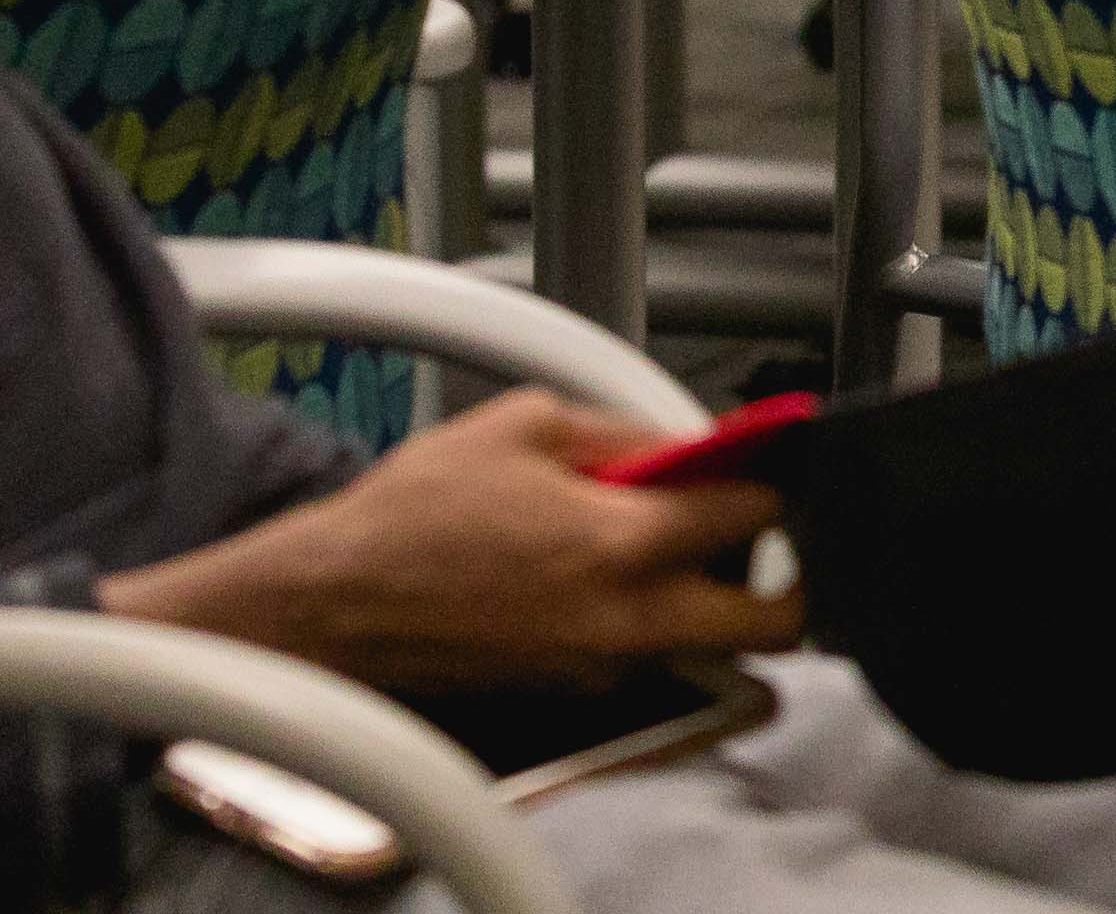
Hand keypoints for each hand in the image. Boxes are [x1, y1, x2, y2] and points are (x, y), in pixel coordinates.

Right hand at [101, 391, 801, 693]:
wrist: (337, 604)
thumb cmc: (411, 516)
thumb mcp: (523, 424)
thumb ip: (621, 430)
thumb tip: (684, 439)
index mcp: (623, 544)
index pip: (754, 515)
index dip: (767, 480)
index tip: (761, 463)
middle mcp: (629, 620)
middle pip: (775, 623)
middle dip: (778, 575)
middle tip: (744, 532)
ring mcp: (607, 666)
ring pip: (709, 640)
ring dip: (703, 594)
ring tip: (648, 543)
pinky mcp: (578, 690)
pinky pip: (646, 653)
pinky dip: (643, 615)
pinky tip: (590, 572)